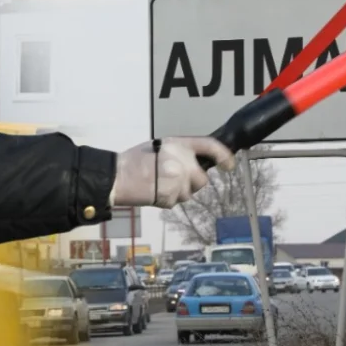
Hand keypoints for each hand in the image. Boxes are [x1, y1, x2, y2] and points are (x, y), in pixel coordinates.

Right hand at [111, 137, 234, 207]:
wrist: (117, 177)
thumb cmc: (135, 160)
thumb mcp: (160, 146)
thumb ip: (180, 152)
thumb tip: (196, 162)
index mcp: (178, 144)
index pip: (209, 146)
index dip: (224, 156)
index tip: (228, 164)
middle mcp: (181, 161)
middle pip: (202, 178)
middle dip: (192, 181)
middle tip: (173, 178)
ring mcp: (177, 181)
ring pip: (189, 193)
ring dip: (179, 191)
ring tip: (159, 184)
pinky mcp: (170, 197)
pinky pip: (177, 201)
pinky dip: (168, 199)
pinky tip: (154, 191)